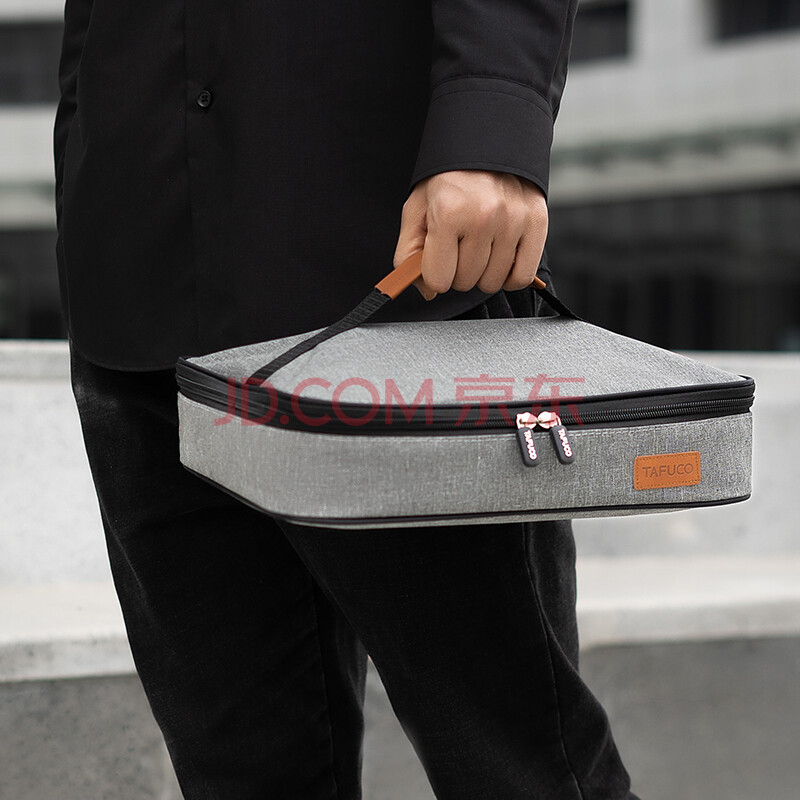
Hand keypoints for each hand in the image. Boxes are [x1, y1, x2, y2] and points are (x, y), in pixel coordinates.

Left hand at [393, 170, 547, 299]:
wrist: (487, 145)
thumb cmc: (449, 182)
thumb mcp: (416, 210)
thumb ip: (409, 254)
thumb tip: (428, 291)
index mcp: (449, 212)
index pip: (438, 279)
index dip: (434, 274)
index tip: (438, 258)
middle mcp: (483, 216)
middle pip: (465, 282)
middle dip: (457, 271)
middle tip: (460, 245)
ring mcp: (513, 220)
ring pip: (492, 282)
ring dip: (483, 272)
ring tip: (481, 245)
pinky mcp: (537, 222)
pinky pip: (522, 276)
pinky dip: (510, 276)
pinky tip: (501, 259)